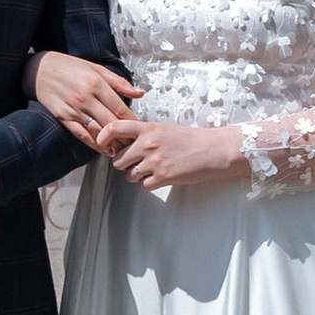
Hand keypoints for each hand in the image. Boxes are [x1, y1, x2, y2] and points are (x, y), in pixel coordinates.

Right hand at [26, 51, 142, 147]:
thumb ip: (119, 83)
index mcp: (96, 83)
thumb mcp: (97, 69)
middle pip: (110, 123)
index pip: (120, 108)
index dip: (132, 122)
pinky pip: (81, 134)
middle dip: (125, 136)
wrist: (40, 69)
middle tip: (135, 144)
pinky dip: (94, 144)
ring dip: (111, 143)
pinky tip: (104, 149)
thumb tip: (141, 93)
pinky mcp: (63, 118)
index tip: (140, 129)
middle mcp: (85, 98)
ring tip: (124, 150)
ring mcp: (74, 109)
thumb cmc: (70, 67)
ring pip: (97, 131)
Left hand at [102, 115, 243, 194]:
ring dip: (136, 175)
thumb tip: (122, 142)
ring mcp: (154, 162)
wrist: (211, 150)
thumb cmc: (189, 139)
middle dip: (124, 163)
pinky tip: (160, 176)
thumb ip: (142, 134)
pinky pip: (143, 186)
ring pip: (129, 175)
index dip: (102, 137)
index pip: (114, 128)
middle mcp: (148, 144)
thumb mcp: (163, 129)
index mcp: (147, 129)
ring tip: (151, 169)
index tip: (103, 143)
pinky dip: (148, 184)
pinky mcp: (162, 177)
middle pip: (118, 159)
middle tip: (137, 161)